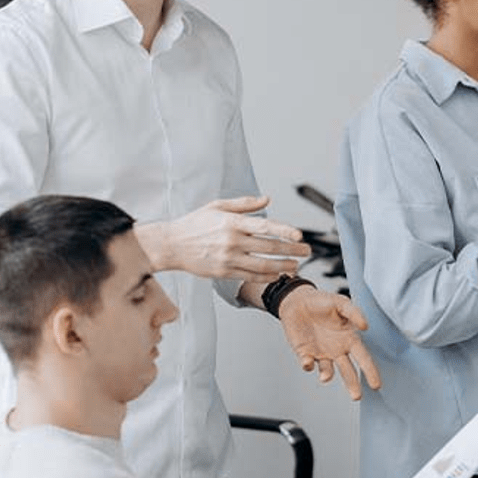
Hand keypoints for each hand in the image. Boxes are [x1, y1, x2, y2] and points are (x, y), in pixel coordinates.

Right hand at [142, 196, 310, 280]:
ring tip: (296, 265)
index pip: (264, 226)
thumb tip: (267, 200)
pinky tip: (277, 274)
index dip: (284, 231)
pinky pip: (250, 276)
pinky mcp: (223, 272)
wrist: (171, 245)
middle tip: (306, 251)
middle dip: (292, 250)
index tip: (299, 235)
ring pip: (262, 265)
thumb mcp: (217, 206)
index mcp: (232, 222)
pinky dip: (266, 277)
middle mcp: (231, 241)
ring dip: (283, 266)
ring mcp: (227, 258)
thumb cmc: (195, 223)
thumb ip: (244, 204)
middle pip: (269, 247)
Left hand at [278, 286, 381, 399]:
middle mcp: (337, 349)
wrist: (297, 301)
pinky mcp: (304, 353)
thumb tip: (365, 326)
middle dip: (353, 384)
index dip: (370, 371)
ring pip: (327, 371)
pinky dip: (307, 364)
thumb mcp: (340, 303)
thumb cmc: (322, 301)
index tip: (376, 385)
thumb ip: (354, 312)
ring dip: (327, 375)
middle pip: (348, 371)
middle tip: (356, 396)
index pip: (363, 358)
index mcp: (349, 338)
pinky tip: (307, 361)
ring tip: (326, 377)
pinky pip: (307, 363)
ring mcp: (321, 353)